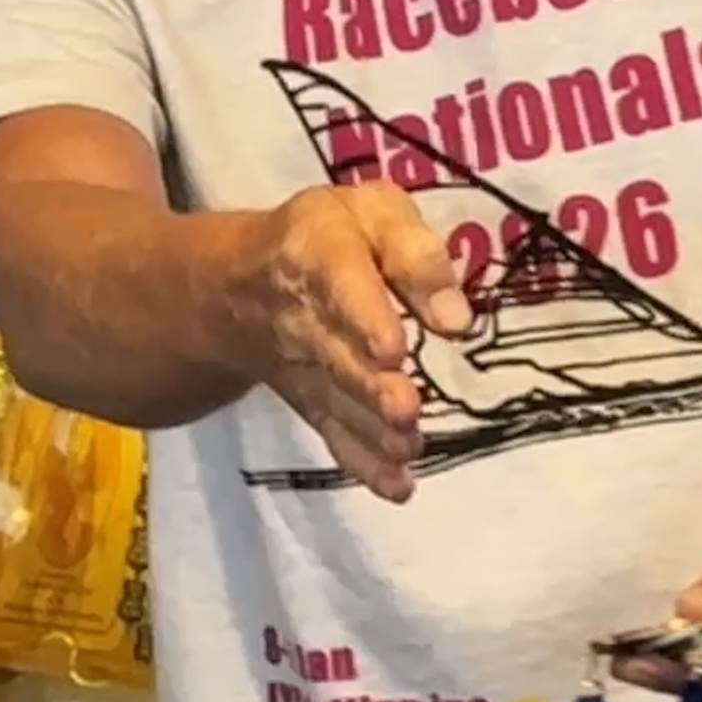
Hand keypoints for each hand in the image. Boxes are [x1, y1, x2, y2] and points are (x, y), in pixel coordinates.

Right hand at [224, 184, 473, 501]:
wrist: (244, 282)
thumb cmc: (332, 236)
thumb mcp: (373, 214)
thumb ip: (416, 255)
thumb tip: (458, 319)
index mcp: (318, 251)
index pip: (340, 282)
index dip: (364, 316)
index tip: (393, 349)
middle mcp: (303, 315)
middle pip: (337, 352)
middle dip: (369, 385)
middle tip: (405, 410)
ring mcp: (304, 367)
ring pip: (336, 399)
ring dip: (371, 428)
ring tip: (408, 447)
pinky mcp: (312, 402)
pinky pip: (333, 433)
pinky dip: (363, 463)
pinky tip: (398, 488)